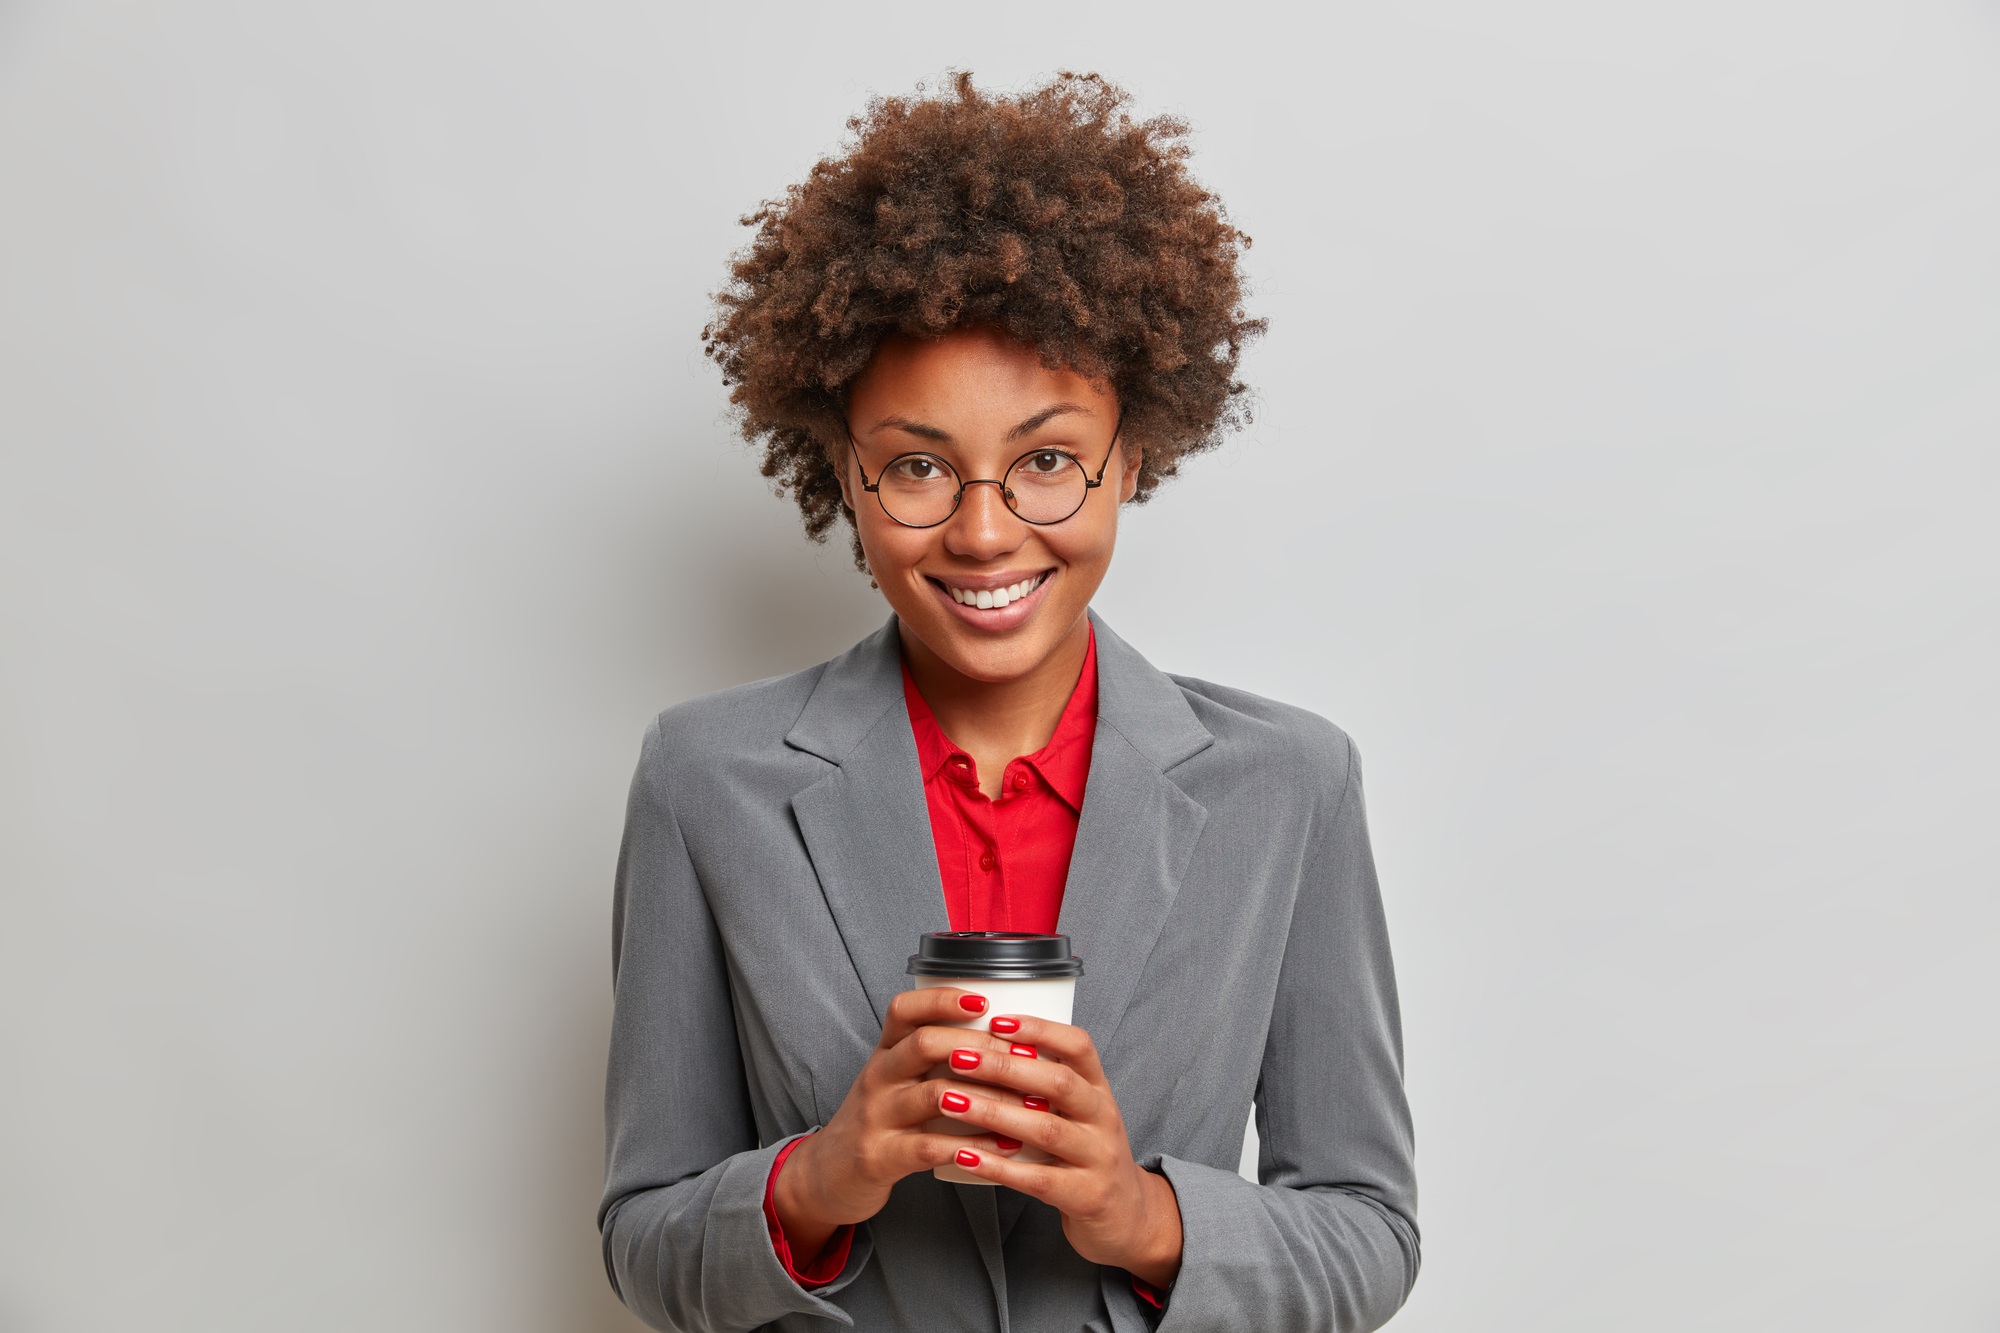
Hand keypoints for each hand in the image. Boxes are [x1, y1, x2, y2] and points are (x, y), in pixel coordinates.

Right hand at [770, 987, 1023, 1264]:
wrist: (828, 1175)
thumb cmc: (879, 1122)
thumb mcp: (895, 1081)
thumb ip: (933, 1060)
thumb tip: (1004, 1039)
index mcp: (884, 1053)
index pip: (904, 1010)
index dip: (942, 999)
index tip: (984, 1000)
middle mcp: (877, 1077)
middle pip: (923, 1044)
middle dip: (979, 1046)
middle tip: (1023, 1057)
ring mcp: (876, 1117)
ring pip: (934, 1095)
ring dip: (987, 1097)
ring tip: (1027, 1104)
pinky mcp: (879, 1156)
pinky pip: (930, 1146)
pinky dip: (972, 1145)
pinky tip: (1003, 1146)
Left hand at [929, 1013, 1183, 1289]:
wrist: (1126, 1216)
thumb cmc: (1085, 1154)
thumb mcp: (1077, 1112)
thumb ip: (1043, 1084)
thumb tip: (982, 1044)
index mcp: (1099, 1089)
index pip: (1079, 1046)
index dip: (1040, 1029)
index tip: (996, 1020)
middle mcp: (1103, 1117)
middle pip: (1058, 1083)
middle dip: (1005, 1067)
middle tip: (958, 1056)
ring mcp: (1099, 1158)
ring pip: (1046, 1129)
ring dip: (993, 1113)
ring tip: (950, 1101)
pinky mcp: (1086, 1196)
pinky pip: (1039, 1180)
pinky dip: (999, 1166)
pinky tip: (965, 1156)